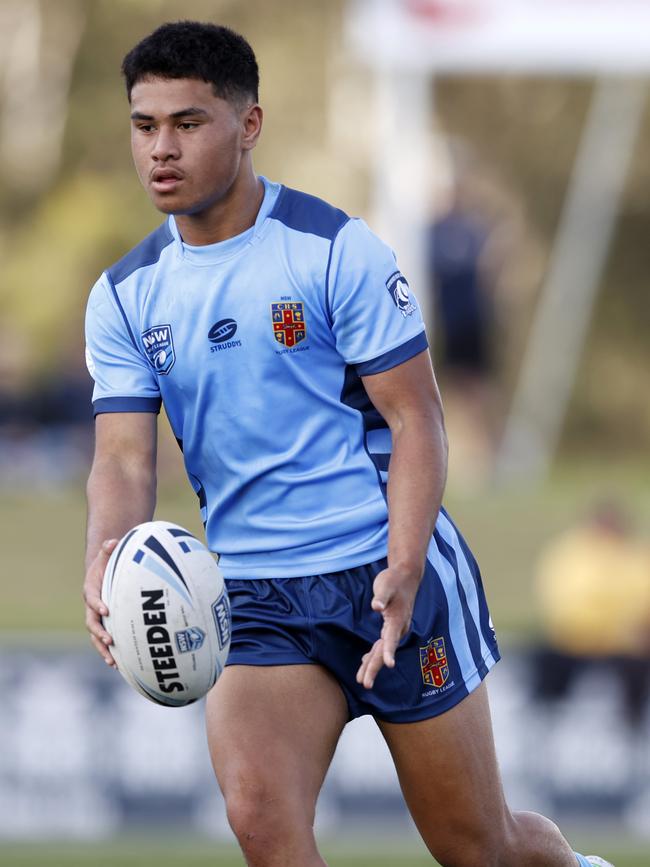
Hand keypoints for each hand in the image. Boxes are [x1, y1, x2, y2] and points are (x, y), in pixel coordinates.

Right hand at [83, 538, 117, 667]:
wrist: (104, 571)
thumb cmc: (108, 562)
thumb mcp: (107, 553)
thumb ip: (109, 548)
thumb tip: (113, 542)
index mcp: (91, 590)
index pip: (92, 598)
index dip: (98, 604)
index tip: (106, 610)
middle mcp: (92, 607)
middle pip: (92, 623)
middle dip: (100, 633)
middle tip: (110, 641)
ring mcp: (98, 617)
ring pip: (97, 636)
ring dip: (104, 649)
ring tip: (113, 662)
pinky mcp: (105, 624)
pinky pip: (106, 639)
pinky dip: (111, 651)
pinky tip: (120, 665)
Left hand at [356, 566, 419, 689]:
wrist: (406, 575)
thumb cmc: (394, 579)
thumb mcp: (385, 585)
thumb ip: (381, 597)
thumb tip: (376, 606)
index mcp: (397, 619)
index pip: (391, 639)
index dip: (390, 652)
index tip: (389, 665)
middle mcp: (398, 628)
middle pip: (385, 651)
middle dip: (375, 667)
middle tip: (365, 684)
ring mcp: (395, 628)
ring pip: (382, 650)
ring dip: (372, 664)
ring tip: (362, 680)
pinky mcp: (391, 626)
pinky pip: (382, 645)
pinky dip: (374, 654)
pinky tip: (365, 660)